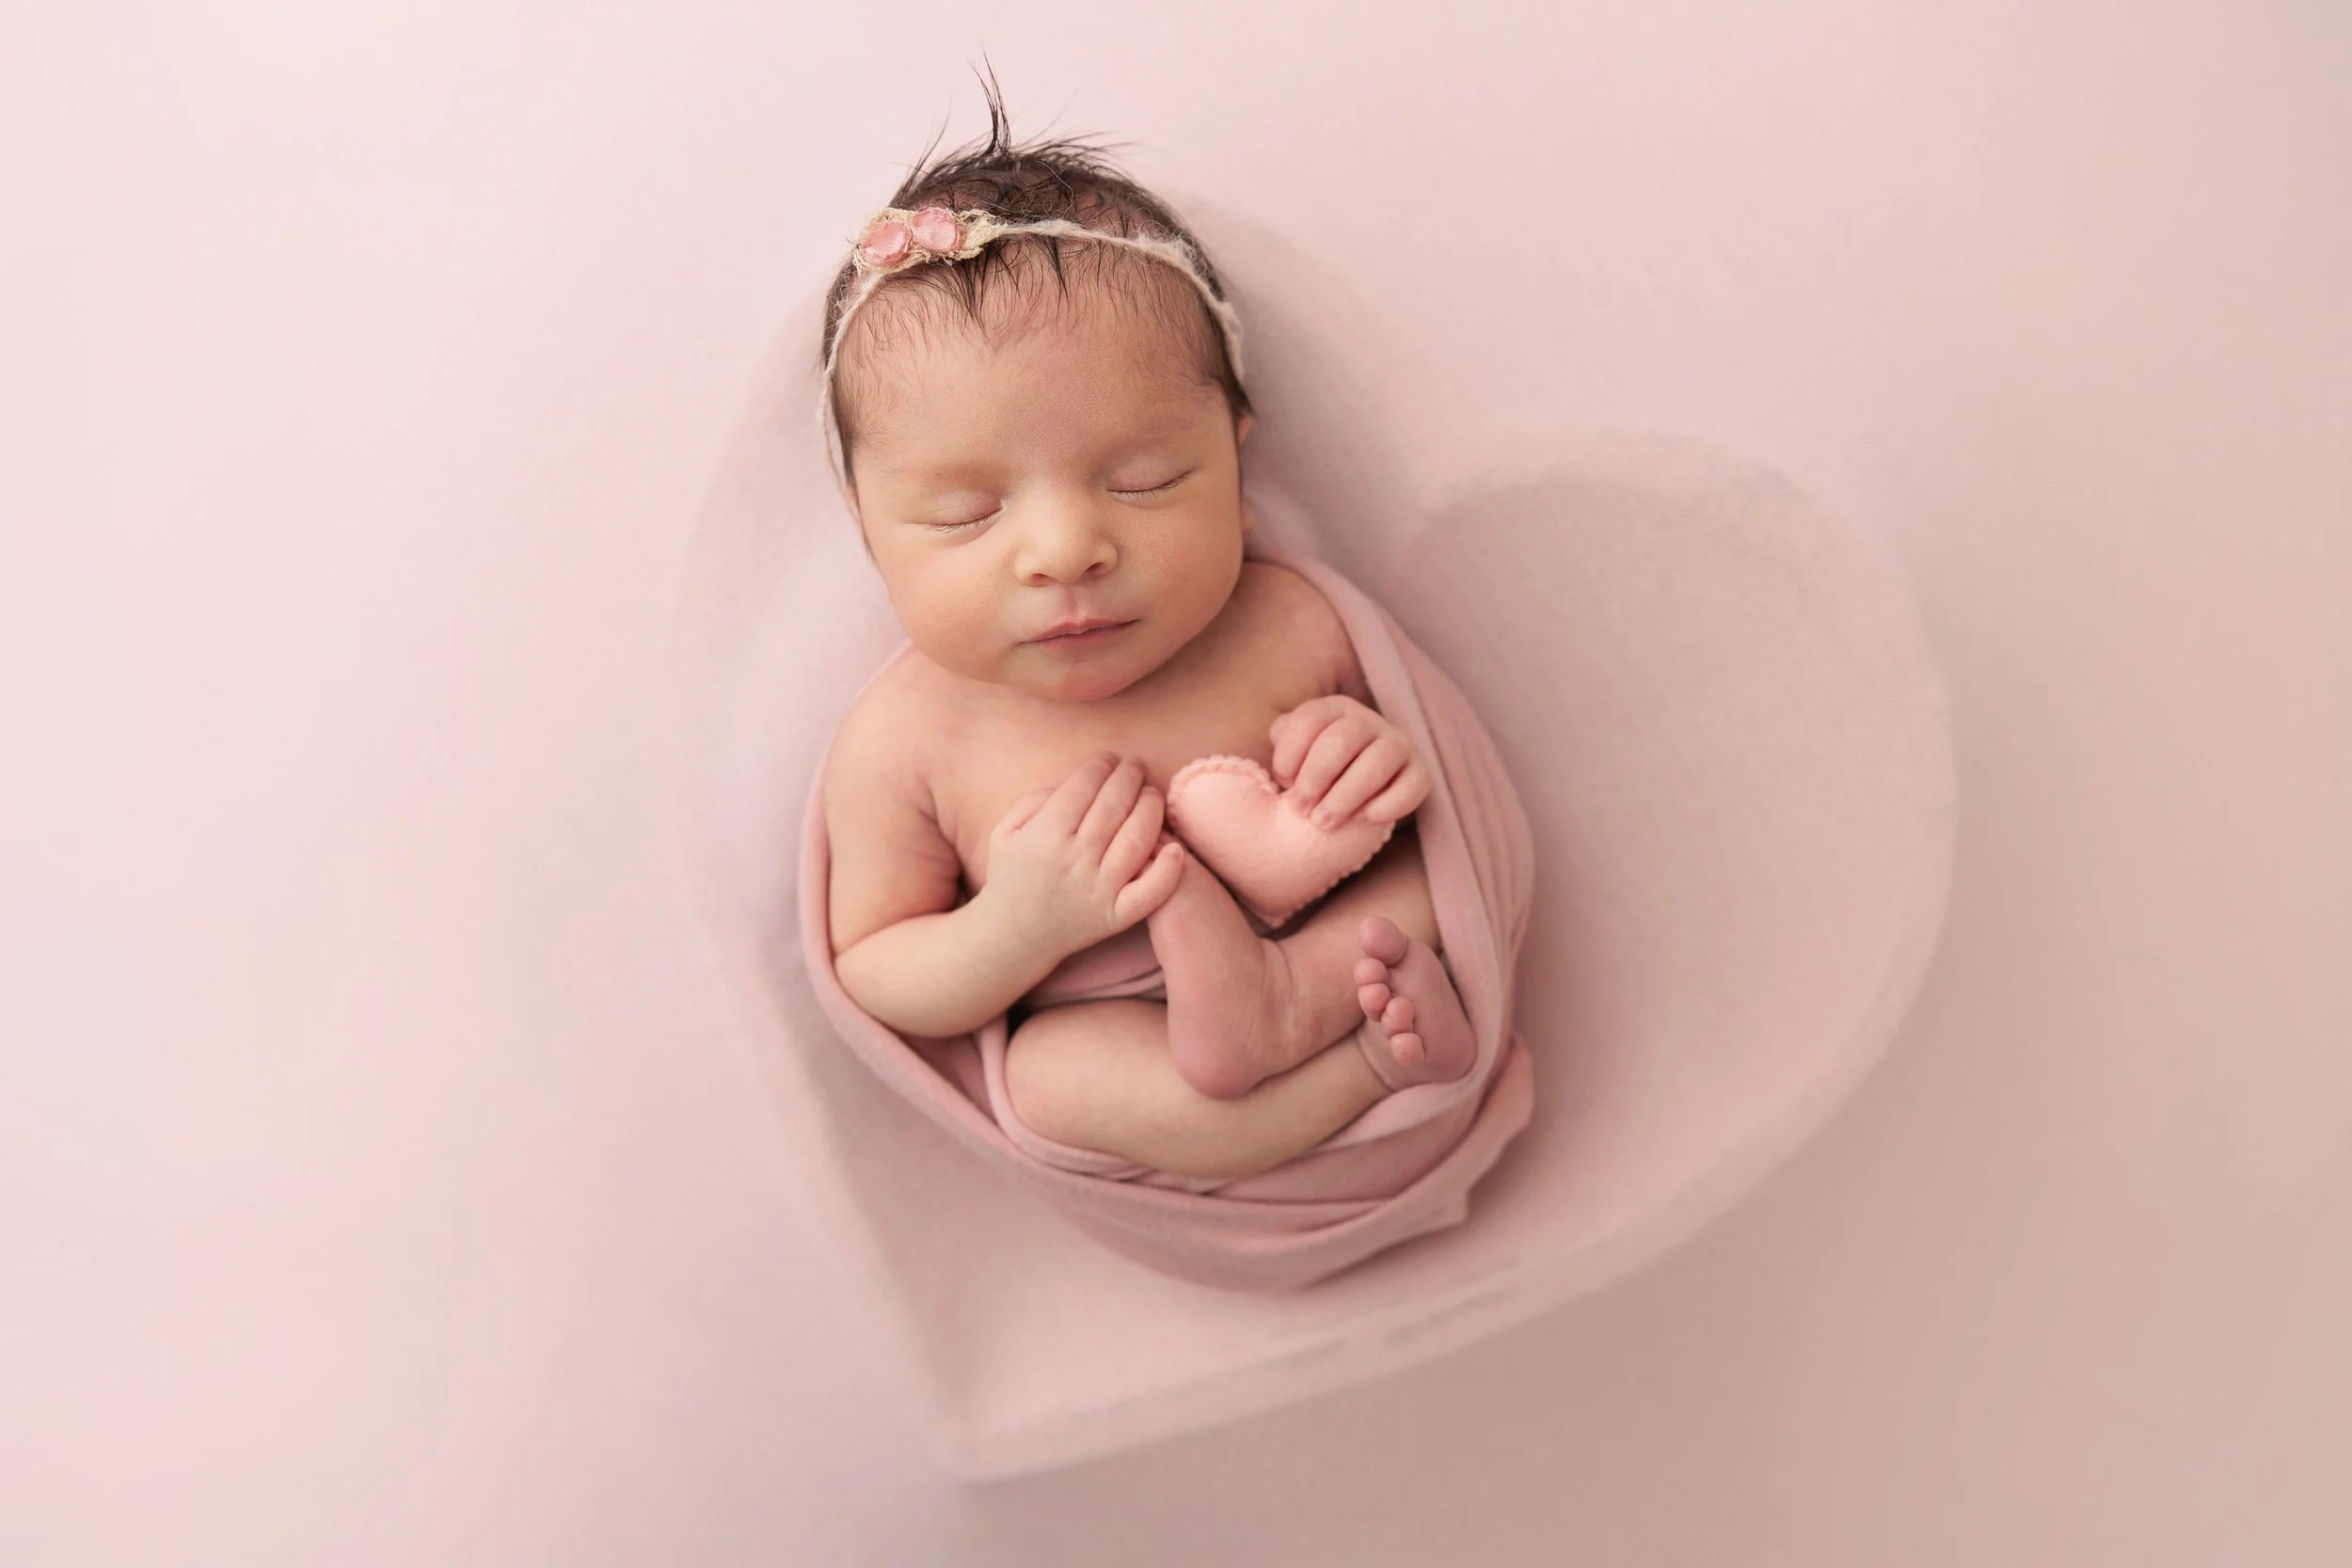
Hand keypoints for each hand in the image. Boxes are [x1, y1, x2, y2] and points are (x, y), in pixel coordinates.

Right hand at [982, 752, 1185, 957]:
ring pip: (1137, 837)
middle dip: (1129, 776)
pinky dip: (1168, 869)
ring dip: (1150, 807)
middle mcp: (1074, 861)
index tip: (1108, 758)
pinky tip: (1175, 848)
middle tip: (1134, 765)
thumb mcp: (1005, 832)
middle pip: (1113, 805)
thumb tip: (1076, 783)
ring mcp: (1098, 890)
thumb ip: (1034, 799)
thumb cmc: (1012, 876)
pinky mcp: (1116, 916)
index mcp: (1044, 837)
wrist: (1014, 936)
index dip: (1101, 765)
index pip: (1083, 787)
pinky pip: (1150, 892)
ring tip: (1150, 793)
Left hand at [1269, 695, 1429, 826]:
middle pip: (1341, 740)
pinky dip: (1388, 805)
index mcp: (1334, 708)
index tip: (1282, 782)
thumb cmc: (1318, 771)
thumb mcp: (1296, 750)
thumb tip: (1280, 734)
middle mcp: (1368, 720)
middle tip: (1300, 809)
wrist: (1358, 791)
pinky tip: (1363, 820)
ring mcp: (1397, 744)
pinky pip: (1413, 785)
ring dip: (1346, 796)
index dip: (1289, 754)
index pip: (1309, 719)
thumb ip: (1284, 739)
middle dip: (1315, 778)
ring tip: (1323, 823)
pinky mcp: (1418, 772)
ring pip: (1378, 761)